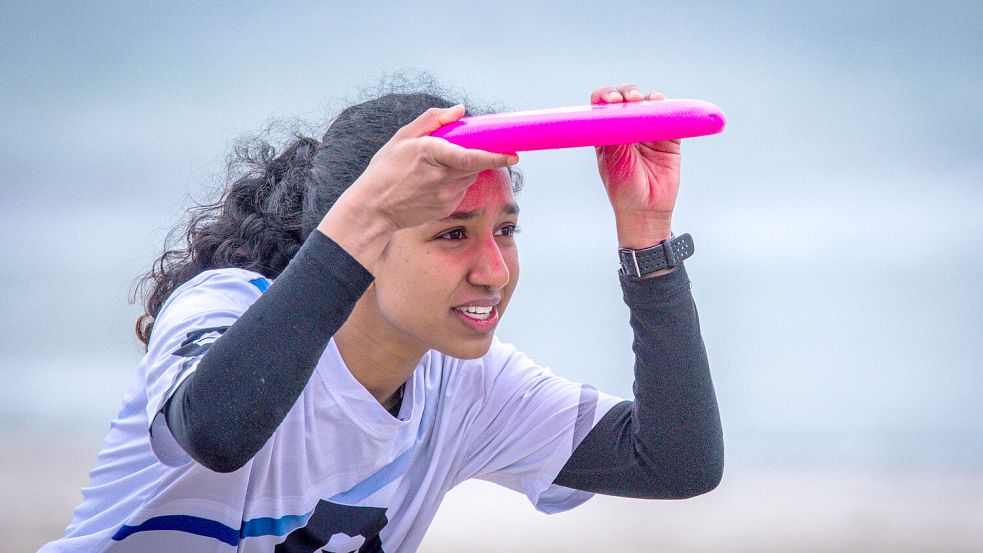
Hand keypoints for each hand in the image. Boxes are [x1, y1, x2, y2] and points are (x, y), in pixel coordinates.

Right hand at [318, 105, 517, 273]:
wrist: (374, 209)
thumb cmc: (385, 170)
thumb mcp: (402, 137)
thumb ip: (433, 120)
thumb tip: (460, 110)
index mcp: (429, 153)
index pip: (471, 156)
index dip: (495, 156)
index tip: (513, 154)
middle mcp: (441, 177)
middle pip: (475, 164)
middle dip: (480, 155)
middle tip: (467, 150)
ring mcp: (445, 196)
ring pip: (469, 176)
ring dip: (464, 168)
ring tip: (436, 168)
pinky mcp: (447, 208)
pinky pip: (461, 190)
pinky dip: (455, 182)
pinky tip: (433, 183)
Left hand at [591, 84, 681, 247]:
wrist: (646, 209)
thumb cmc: (623, 188)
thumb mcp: (612, 161)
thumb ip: (614, 136)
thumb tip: (615, 111)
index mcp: (608, 132)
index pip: (604, 105)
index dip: (606, 96)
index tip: (610, 100)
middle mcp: (628, 128)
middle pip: (627, 98)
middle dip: (627, 93)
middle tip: (630, 99)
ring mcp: (650, 131)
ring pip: (650, 104)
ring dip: (648, 97)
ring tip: (646, 100)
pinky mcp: (669, 138)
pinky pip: (671, 118)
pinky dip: (668, 108)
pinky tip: (662, 104)